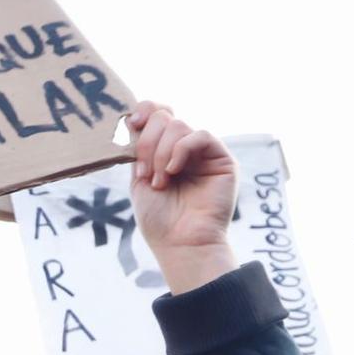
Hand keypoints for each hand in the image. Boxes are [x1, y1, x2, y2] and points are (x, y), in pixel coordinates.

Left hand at [124, 101, 238, 295]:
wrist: (181, 243)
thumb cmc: (159, 219)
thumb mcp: (139, 179)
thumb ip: (138, 149)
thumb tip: (132, 120)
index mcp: (164, 150)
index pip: (157, 113)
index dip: (144, 111)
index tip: (131, 123)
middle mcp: (185, 148)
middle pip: (164, 117)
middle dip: (147, 142)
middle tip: (145, 173)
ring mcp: (203, 153)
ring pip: (178, 125)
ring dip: (161, 153)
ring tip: (160, 182)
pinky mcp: (222, 159)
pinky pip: (200, 135)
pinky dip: (181, 150)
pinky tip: (173, 171)